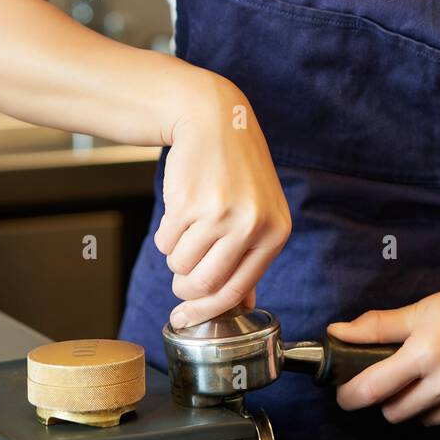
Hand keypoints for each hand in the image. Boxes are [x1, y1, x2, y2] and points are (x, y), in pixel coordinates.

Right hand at [155, 70, 291, 327]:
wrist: (214, 119)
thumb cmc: (238, 169)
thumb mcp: (261, 211)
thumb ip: (252, 258)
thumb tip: (241, 304)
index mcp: (275, 232)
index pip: (236, 291)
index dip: (206, 312)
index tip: (185, 320)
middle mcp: (250, 224)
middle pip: (203, 284)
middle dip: (185, 288)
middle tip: (181, 277)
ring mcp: (219, 212)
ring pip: (179, 265)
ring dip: (175, 257)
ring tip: (187, 230)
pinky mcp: (188, 201)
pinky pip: (164, 241)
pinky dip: (165, 235)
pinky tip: (180, 211)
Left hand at [328, 260, 439, 425]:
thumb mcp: (424, 309)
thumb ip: (378, 326)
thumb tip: (337, 333)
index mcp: (426, 352)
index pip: (373, 388)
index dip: (351, 395)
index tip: (345, 394)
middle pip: (396, 413)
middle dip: (389, 399)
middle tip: (397, 379)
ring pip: (428, 419)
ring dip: (423, 404)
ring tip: (437, 375)